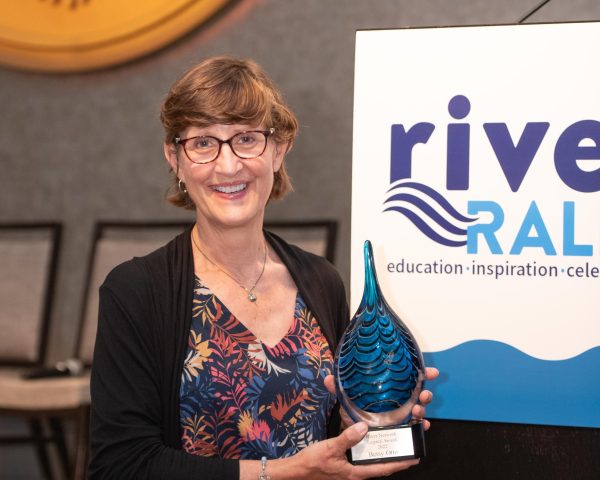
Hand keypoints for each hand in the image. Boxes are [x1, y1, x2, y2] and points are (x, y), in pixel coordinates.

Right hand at [287, 421, 418, 479]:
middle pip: (382, 466)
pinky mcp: (346, 465)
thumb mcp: (330, 448)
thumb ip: (347, 438)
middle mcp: (357, 473)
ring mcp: (351, 470)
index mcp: (357, 473)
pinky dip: (371, 449)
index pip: (384, 469)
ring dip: (385, 453)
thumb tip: (364, 426)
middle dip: (397, 457)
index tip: (416, 457)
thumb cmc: (313, 463)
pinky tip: (372, 439)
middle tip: (410, 445)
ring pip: (374, 462)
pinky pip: (364, 458)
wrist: (297, 471)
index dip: (401, 463)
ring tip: (396, 441)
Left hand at [324, 367, 438, 430]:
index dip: (422, 374)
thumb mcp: (346, 399)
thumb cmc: (352, 413)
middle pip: (418, 395)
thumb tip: (329, 379)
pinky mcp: (399, 431)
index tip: (431, 371)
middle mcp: (399, 402)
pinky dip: (420, 429)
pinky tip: (422, 428)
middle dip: (425, 393)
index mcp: (390, 390)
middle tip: (424, 394)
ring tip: (417, 411)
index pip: (409, 379)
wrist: (351, 436)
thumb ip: (338, 389)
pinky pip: (414, 430)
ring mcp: (401, 417)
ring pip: (418, 411)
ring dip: (422, 410)